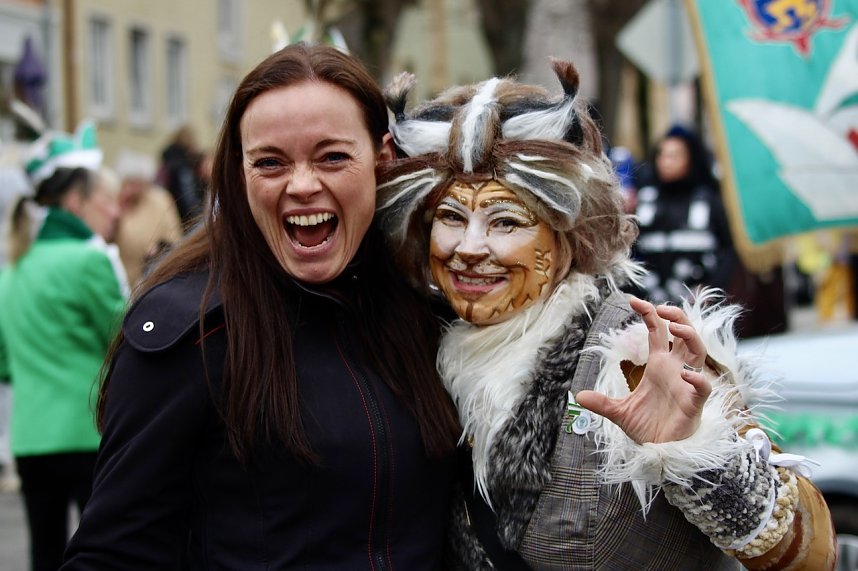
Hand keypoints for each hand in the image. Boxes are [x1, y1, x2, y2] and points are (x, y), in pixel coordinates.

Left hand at [575, 296, 710, 443]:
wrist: (660, 451)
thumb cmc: (647, 427)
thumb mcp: (619, 412)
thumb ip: (602, 403)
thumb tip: (579, 395)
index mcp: (659, 364)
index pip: (658, 331)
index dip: (650, 314)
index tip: (633, 300)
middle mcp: (675, 369)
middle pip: (683, 333)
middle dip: (676, 316)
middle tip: (660, 308)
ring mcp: (687, 384)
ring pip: (698, 352)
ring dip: (690, 336)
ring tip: (675, 328)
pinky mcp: (694, 403)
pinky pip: (703, 386)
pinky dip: (697, 378)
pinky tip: (686, 375)